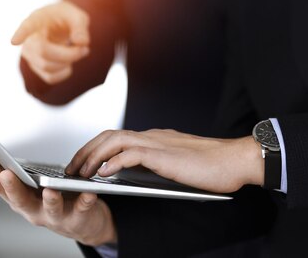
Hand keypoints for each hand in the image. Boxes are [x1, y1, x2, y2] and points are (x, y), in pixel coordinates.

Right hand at [0, 148, 116, 245]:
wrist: (83, 222)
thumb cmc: (54, 198)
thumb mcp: (29, 188)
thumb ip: (11, 175)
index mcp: (20, 200)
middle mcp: (34, 211)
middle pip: (19, 201)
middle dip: (12, 187)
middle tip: (6, 173)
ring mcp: (55, 217)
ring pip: (50, 210)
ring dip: (49, 200)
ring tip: (49, 190)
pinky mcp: (78, 218)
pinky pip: (81, 209)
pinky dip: (84, 202)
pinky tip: (88, 194)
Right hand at [11, 1, 90, 84]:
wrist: (60, 26)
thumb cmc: (67, 19)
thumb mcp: (77, 16)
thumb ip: (80, 26)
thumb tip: (81, 42)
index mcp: (37, 20)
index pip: (27, 27)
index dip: (20, 34)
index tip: (14, 41)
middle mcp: (29, 38)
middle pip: (43, 52)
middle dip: (68, 54)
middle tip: (85, 49)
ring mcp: (30, 55)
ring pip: (47, 67)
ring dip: (68, 63)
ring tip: (78, 52)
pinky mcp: (36, 67)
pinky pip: (50, 78)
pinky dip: (65, 72)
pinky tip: (68, 62)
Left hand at [65, 129, 263, 193]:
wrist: (236, 160)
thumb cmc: (212, 165)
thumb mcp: (176, 163)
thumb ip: (156, 163)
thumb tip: (135, 170)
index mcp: (154, 138)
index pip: (115, 137)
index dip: (95, 148)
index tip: (82, 162)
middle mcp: (152, 136)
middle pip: (108, 136)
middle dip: (86, 151)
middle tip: (71, 169)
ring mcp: (157, 143)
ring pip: (114, 141)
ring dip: (94, 156)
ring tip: (81, 172)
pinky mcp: (164, 155)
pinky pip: (131, 154)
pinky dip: (114, 162)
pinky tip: (104, 173)